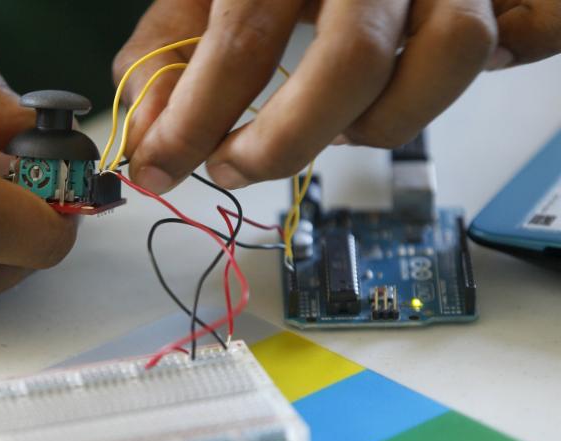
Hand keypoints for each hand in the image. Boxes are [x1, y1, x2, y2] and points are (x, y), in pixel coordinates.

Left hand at [116, 0, 559, 192]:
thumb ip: (163, 54)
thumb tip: (149, 141)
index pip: (240, 40)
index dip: (193, 122)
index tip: (159, 171)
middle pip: (351, 58)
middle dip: (284, 141)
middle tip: (235, 168)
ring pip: (449, 53)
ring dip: (384, 122)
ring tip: (334, 131)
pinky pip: (524, 38)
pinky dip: (479, 77)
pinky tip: (407, 93)